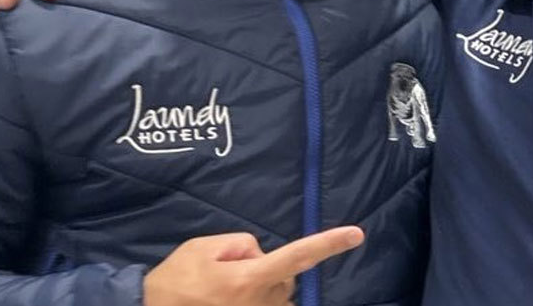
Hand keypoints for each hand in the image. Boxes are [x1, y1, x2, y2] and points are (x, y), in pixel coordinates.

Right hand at [142, 226, 363, 305]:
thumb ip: (240, 242)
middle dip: (266, 267)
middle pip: (285, 276)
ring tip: (224, 291)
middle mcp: (260, 303)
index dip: (328, 244)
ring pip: (278, 295)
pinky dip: (259, 299)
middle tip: (228, 269)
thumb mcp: (203, 247)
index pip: (297, 256)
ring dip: (262, 287)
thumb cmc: (176, 280)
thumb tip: (258, 254)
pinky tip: (231, 298)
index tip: (356, 234)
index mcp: (248, 279)